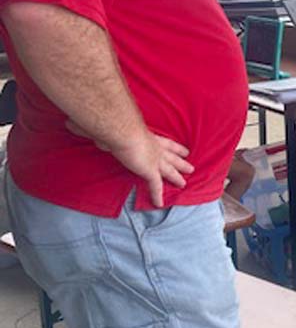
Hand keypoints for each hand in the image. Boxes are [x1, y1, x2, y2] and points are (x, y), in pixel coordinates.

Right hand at [67, 120, 193, 206]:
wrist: (119, 128)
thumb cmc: (113, 123)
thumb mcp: (106, 125)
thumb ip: (95, 127)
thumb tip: (72, 123)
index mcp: (147, 136)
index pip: (164, 142)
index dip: (175, 147)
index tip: (185, 149)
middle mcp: (154, 147)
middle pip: (171, 156)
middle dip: (181, 162)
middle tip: (191, 166)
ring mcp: (154, 159)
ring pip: (169, 171)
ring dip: (177, 177)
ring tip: (185, 183)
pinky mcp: (149, 170)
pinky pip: (155, 186)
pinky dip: (157, 195)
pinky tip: (160, 203)